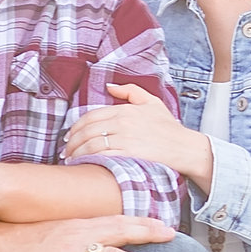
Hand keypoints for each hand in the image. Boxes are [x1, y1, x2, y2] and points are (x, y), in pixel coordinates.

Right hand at [0, 214, 175, 251]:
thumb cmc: (25, 238)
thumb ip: (78, 232)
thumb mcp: (57, 229)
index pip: (118, 220)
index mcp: (81, 224)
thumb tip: (96, 237)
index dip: (142, 221)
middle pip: (121, 231)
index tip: (164, 223)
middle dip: (148, 233)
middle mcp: (81, 234)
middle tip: (173, 236)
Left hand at [67, 83, 213, 190]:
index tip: (69, 137)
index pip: (90, 116)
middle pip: (87, 131)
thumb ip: (130, 91)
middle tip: (65, 151)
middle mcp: (123, 122)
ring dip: (76, 153)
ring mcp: (125, 139)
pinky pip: (101, 156)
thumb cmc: (169, 128)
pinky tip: (83, 165)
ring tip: (70, 160)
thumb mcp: (152, 102)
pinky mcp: (128, 154)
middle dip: (71, 142)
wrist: (185, 148)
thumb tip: (110, 86)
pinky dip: (88, 160)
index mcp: (125, 110)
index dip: (75, 128)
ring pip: (91, 144)